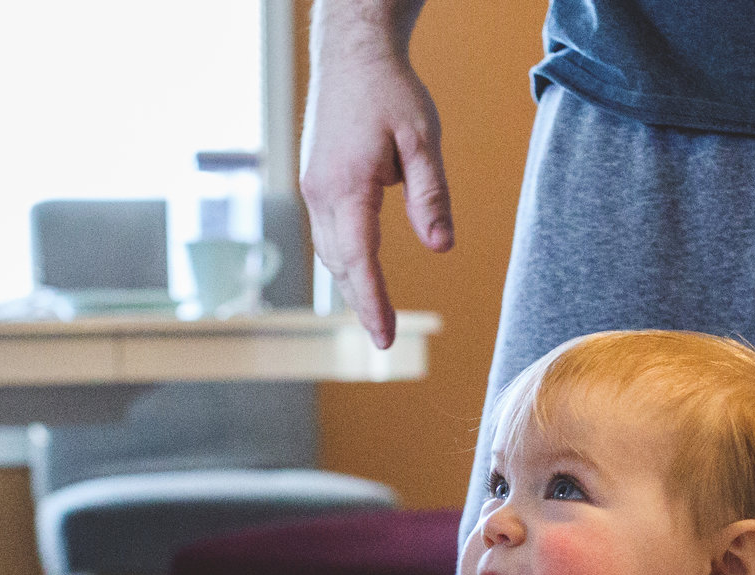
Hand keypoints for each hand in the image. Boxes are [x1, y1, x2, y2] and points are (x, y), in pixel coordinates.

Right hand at [300, 6, 453, 348]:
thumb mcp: (422, 140)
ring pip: (329, 253)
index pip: (360, 259)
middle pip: (340, 265)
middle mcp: (321, 194)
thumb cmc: (391, 91)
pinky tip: (358, 269)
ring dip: (349, 283)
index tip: (385, 338)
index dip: (373, 303)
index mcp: (348, 187)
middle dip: (360, 303)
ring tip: (373, 313)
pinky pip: (326, 233)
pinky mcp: (314, 182)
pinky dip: (343, 258)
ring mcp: (313, 189)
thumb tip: (442, 248)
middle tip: (383, 339)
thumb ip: (431, 195)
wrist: (350, 54)